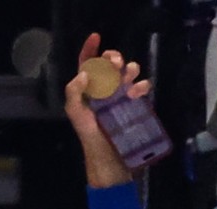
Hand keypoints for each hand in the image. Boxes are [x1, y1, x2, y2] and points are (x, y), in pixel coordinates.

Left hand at [63, 34, 148, 186]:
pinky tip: (137, 94)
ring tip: (128, 81)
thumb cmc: (91, 140)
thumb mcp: (77, 116)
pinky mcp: (136, 107)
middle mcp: (105, 91)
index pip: (88, 63)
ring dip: (130, 70)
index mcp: (88, 90)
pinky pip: (142, 89)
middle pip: (111, 64)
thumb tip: (85, 73)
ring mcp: (121, 98)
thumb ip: (74, 93)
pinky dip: (142, 86)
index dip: (91, 49)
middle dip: (114, 58)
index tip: (97, 37)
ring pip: (129, 72)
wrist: (110, 162)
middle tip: (116, 64)